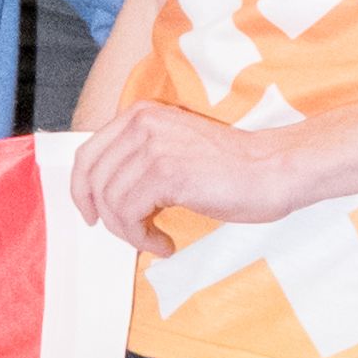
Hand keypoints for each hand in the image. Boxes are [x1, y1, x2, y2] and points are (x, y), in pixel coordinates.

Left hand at [66, 101, 315, 247]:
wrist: (275, 169)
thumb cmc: (233, 168)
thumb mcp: (174, 149)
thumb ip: (139, 159)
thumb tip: (104, 196)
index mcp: (141, 115)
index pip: (87, 155)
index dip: (82, 190)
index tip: (91, 215)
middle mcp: (142, 124)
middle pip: (93, 180)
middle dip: (106, 217)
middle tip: (129, 235)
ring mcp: (153, 147)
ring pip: (110, 202)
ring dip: (129, 232)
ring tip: (155, 240)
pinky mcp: (166, 173)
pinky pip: (129, 215)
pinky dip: (141, 238)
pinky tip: (163, 243)